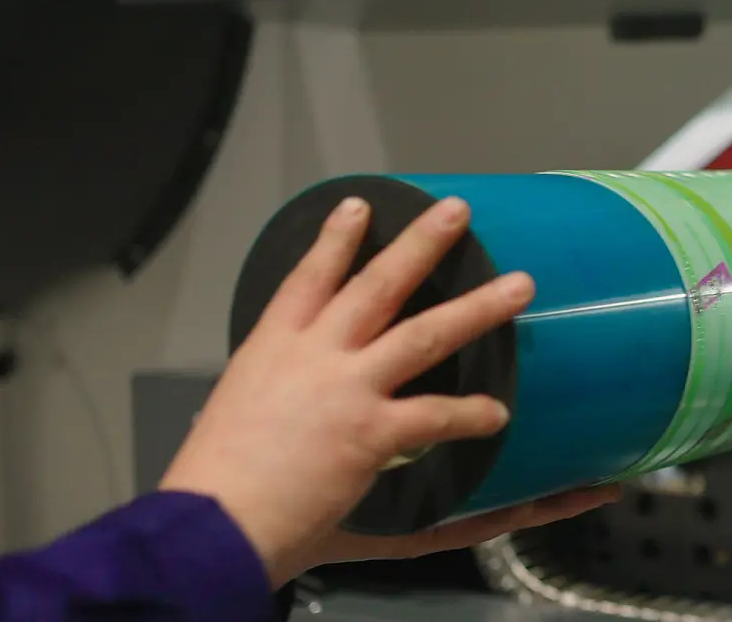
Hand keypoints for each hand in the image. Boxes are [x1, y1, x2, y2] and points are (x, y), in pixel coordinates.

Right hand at [159, 196, 618, 585]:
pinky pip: (435, 415)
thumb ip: (269, 404)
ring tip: (518, 287)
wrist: (213, 522)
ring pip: (424, 334)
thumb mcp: (230, 418)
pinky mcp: (370, 430)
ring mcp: (345, 389)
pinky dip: (470, 414)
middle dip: (421, 244)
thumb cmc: (215, 484)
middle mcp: (311, 355)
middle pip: (376, 284)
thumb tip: (274, 412)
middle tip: (455, 213)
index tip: (358, 208)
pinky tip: (497, 413)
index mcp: (270, 349)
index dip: (335, 240)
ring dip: (477, 308)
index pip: (307, 278)